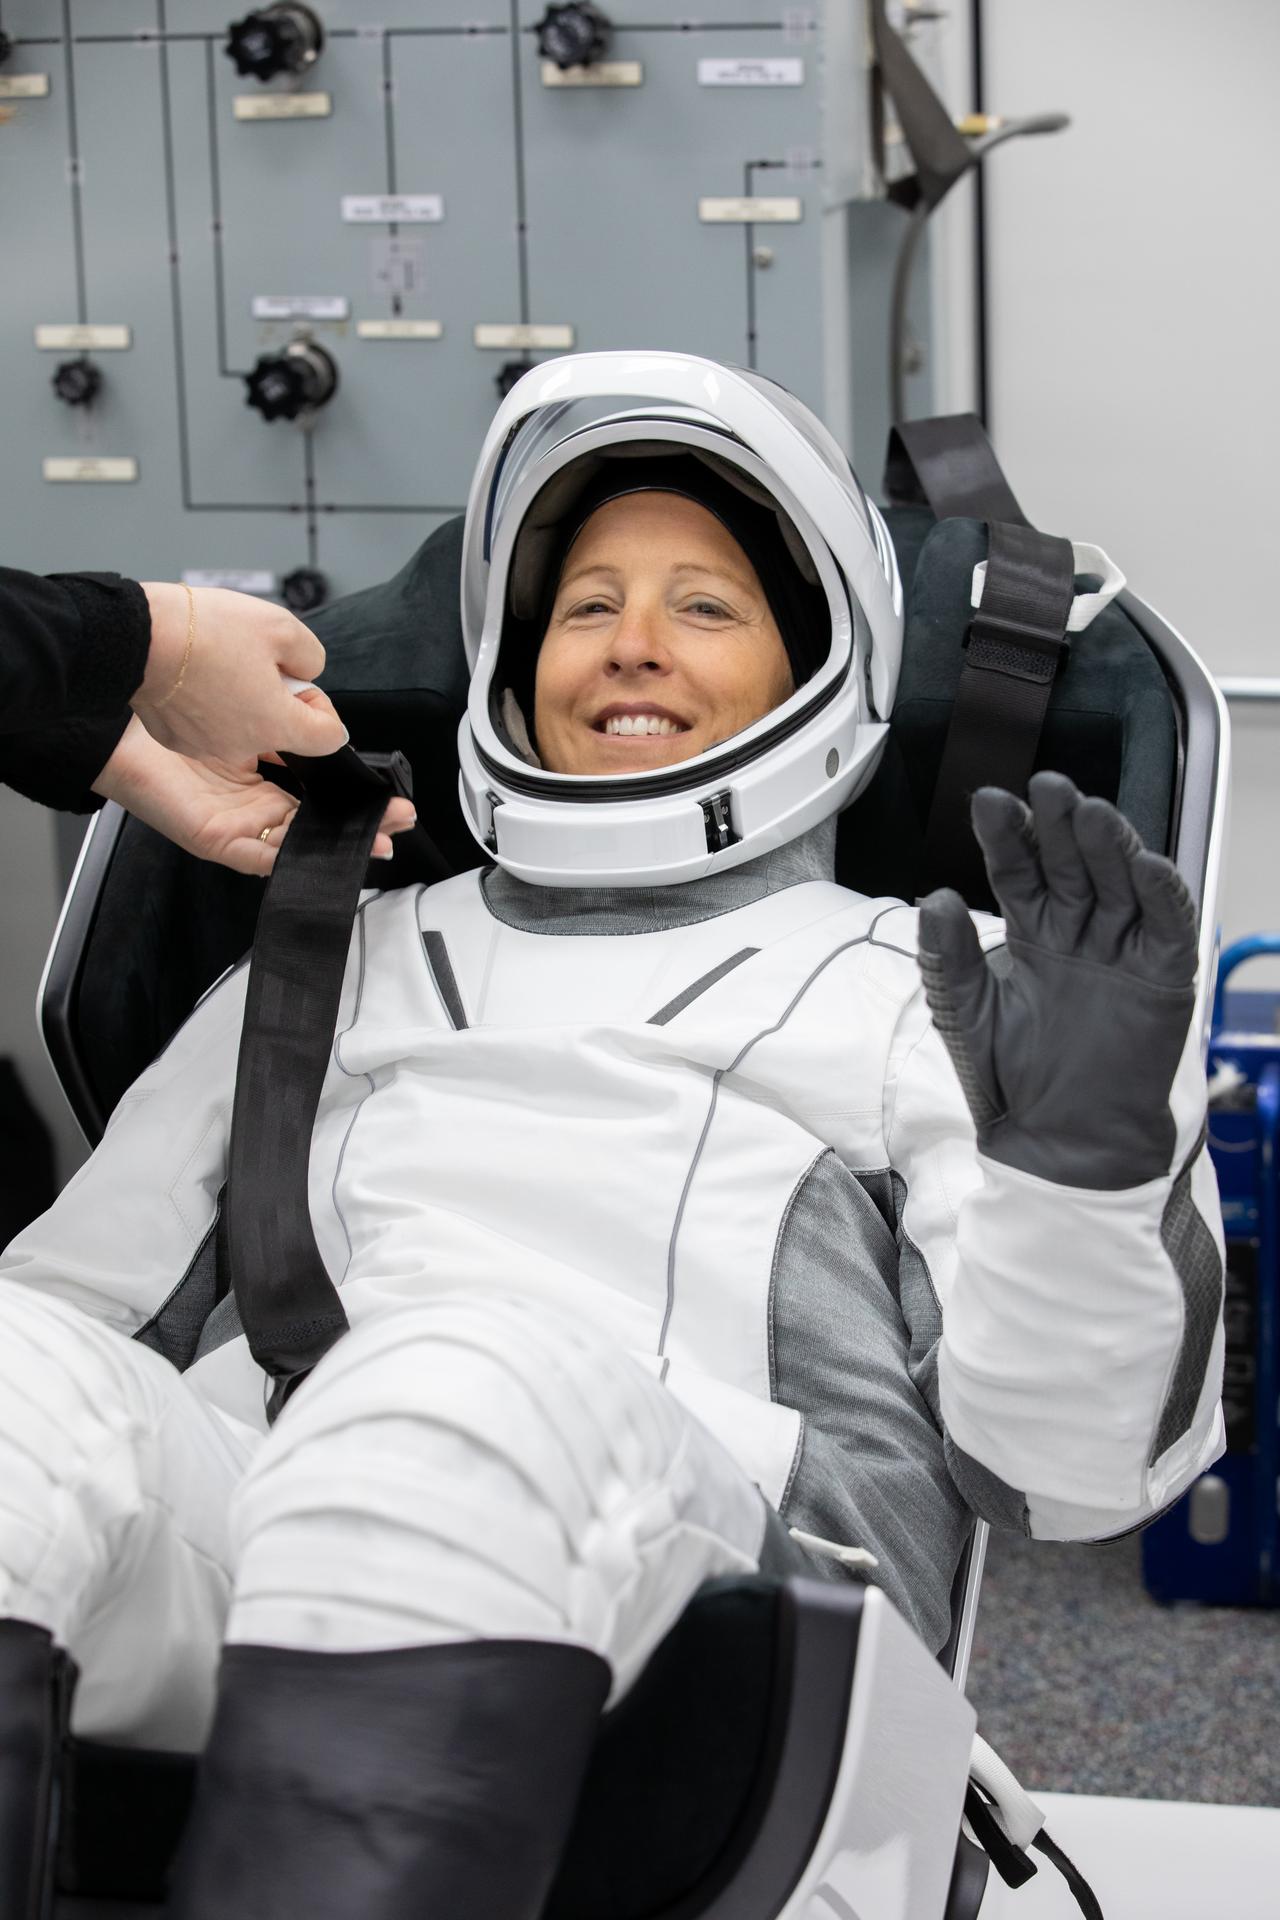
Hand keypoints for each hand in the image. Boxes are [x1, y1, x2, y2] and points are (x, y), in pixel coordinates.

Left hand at [92, 718, 415, 876]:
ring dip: (336, 847)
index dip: (353, 792)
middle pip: (315, 817)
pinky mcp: (214, 836)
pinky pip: (257, 858)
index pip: (319, 783)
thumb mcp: (255, 701)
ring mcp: (233, 818)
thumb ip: (296, 718)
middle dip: (357, 824)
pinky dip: (289, 862)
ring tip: (372, 845)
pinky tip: (320, 861)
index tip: (386, 796)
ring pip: (296, 841)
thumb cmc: (181, 694)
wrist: (122, 705)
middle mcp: (250, 792)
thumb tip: (330, 730)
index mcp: (263, 759)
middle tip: (394, 823)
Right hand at [132, 584, 347, 763]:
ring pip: (242, 727)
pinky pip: (206, 726)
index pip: (328, 738)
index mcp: (275, 724)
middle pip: (280, 730)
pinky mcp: (176, 738)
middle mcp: (242, 745)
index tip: (304, 687)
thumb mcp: (281, 626)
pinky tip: (196, 674)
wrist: (136, 636)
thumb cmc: (203, 631)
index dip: (322, 708)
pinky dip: (207, 704)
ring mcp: (205, 747)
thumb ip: (310, 657)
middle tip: (256, 661)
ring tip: (221, 662)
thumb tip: (307, 671)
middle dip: (276, 697)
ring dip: (241, 699)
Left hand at [917, 771, 1197, 1190]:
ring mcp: (1122, 950)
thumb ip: (947, 957)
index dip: (1007, 837)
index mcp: (1030, 933)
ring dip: (1109, 846)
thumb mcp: (965, 1012)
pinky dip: (1162, 893)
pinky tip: (1146, 864)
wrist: (1060, 1144)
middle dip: (1059, 826)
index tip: (989, 803)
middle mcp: (1077, 932)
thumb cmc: (1011, 1081)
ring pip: (1119, 882)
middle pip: (1072, 864)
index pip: (1019, 870)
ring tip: (1090, 812)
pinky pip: (1168, 925)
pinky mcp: (1164, 976)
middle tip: (1047, 787)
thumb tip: (933, 897)